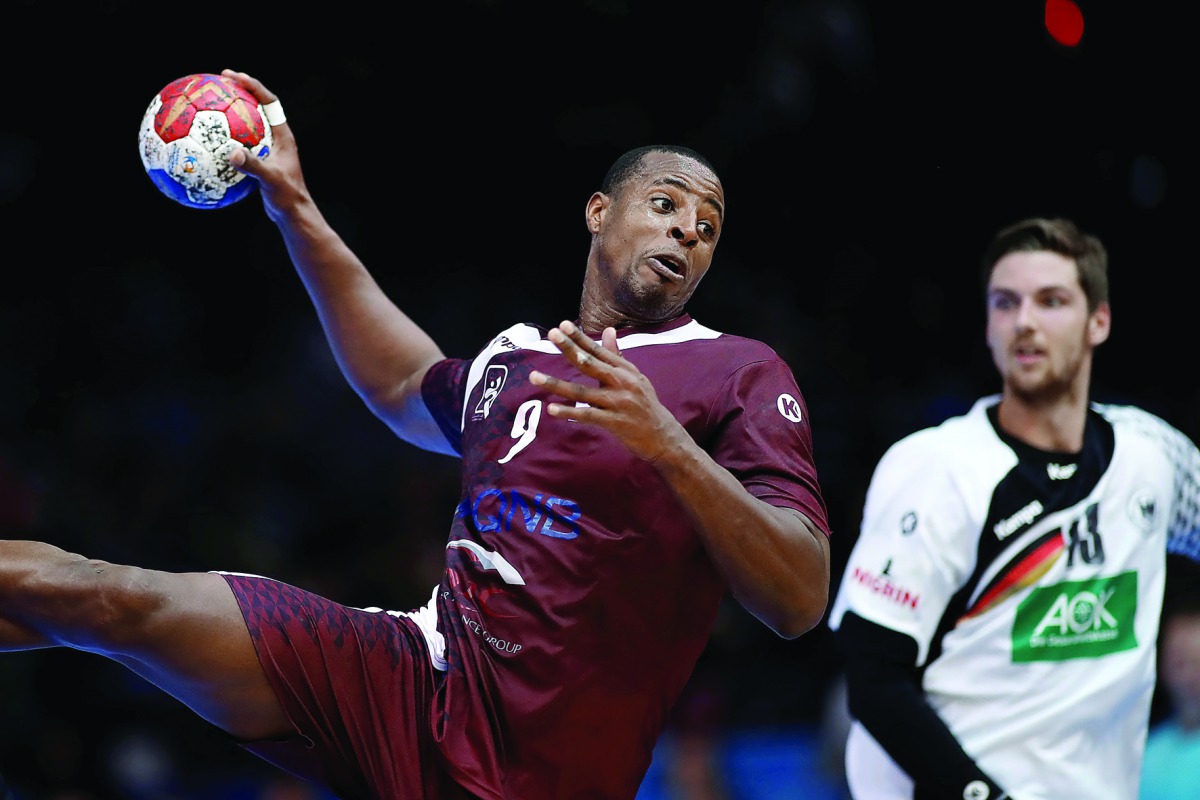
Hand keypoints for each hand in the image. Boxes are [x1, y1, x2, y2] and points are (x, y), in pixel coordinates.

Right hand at [220, 69, 309, 221]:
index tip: (233, 77)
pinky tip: (205, 141)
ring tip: (208, 104)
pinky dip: (223, 139)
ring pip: (245, 125)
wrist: (292, 215)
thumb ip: (253, 166)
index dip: (253, 86)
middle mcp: (276, 139)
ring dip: (229, 114)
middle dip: (238, 92)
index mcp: (282, 136)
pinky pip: (238, 143)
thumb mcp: (270, 180)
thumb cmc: (287, 197)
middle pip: (256, 107)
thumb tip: (232, 154)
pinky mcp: (258, 161)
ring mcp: (267, 150)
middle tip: (217, 82)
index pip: (269, 102)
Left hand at [530, 321, 688, 462]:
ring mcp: (618, 403)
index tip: (563, 325)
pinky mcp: (615, 422)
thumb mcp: (634, 377)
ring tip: (534, 377)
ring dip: (556, 384)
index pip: (598, 350)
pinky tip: (551, 410)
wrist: (662, 435)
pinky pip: (587, 416)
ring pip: (582, 391)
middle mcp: (622, 382)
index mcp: (625, 370)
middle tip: (552, 334)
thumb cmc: (644, 404)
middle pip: (590, 363)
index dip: (580, 337)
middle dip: (570, 348)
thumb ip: (616, 355)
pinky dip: (569, 413)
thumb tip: (608, 330)